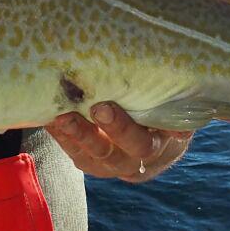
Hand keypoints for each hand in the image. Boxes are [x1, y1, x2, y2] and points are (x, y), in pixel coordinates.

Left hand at [46, 102, 191, 183]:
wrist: (161, 132)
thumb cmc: (168, 104)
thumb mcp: (177, 101)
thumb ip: (172, 93)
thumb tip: (181, 64)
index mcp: (161, 146)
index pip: (142, 144)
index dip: (122, 129)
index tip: (103, 107)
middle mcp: (135, 161)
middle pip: (112, 154)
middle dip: (89, 133)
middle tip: (75, 111)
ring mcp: (112, 165)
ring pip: (90, 158)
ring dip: (72, 137)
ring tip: (56, 116)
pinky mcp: (93, 163)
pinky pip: (76, 155)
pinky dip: (62, 138)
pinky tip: (48, 118)